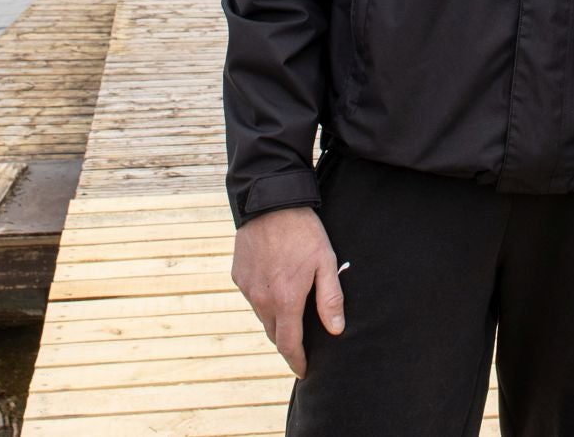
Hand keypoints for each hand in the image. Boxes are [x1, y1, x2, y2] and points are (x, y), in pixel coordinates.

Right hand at [231, 206, 342, 377]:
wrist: (270, 202)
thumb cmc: (303, 232)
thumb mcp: (326, 262)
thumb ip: (330, 299)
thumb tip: (336, 330)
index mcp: (285, 300)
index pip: (288, 343)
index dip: (296, 360)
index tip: (304, 371)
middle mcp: (261, 299)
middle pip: (273, 333)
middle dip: (287, 342)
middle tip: (302, 343)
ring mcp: (247, 288)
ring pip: (262, 316)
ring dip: (276, 319)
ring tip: (292, 311)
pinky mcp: (238, 276)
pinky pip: (253, 297)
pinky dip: (264, 300)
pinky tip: (277, 286)